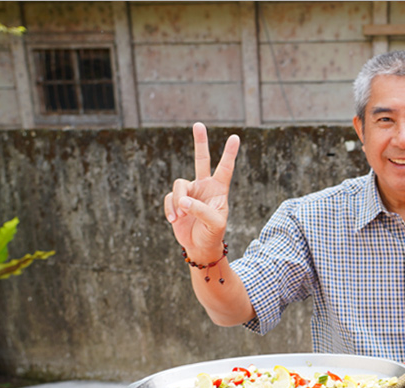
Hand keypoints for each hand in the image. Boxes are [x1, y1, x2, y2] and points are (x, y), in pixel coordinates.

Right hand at [164, 122, 239, 261]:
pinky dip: (170, 209)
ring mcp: (190, 192)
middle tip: (199, 124)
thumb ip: (201, 210)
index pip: (225, 168)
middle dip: (200, 142)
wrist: (200, 246)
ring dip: (178, 201)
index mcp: (219, 189)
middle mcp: (204, 186)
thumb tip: (183, 200)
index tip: (235, 137)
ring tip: (181, 216)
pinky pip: (169, 199)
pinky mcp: (176, 201)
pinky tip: (175, 220)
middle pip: (201, 159)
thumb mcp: (214, 223)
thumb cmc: (213, 234)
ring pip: (179, 185)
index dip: (229, 153)